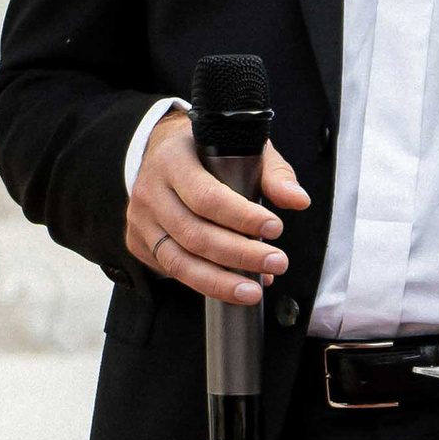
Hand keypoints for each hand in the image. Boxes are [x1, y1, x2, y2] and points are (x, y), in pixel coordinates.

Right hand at [127, 110, 308, 304]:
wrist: (163, 152)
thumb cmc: (208, 152)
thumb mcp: (242, 148)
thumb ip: (273, 174)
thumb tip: (298, 201)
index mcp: (173, 160)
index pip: (206, 197)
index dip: (242, 217)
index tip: (275, 228)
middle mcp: (150, 191)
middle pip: (195, 234)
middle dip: (240, 254)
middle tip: (277, 261)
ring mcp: (141, 220)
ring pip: (179, 261)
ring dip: (221, 282)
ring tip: (254, 291)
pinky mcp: (140, 243)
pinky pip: (173, 271)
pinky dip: (206, 284)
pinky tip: (234, 286)